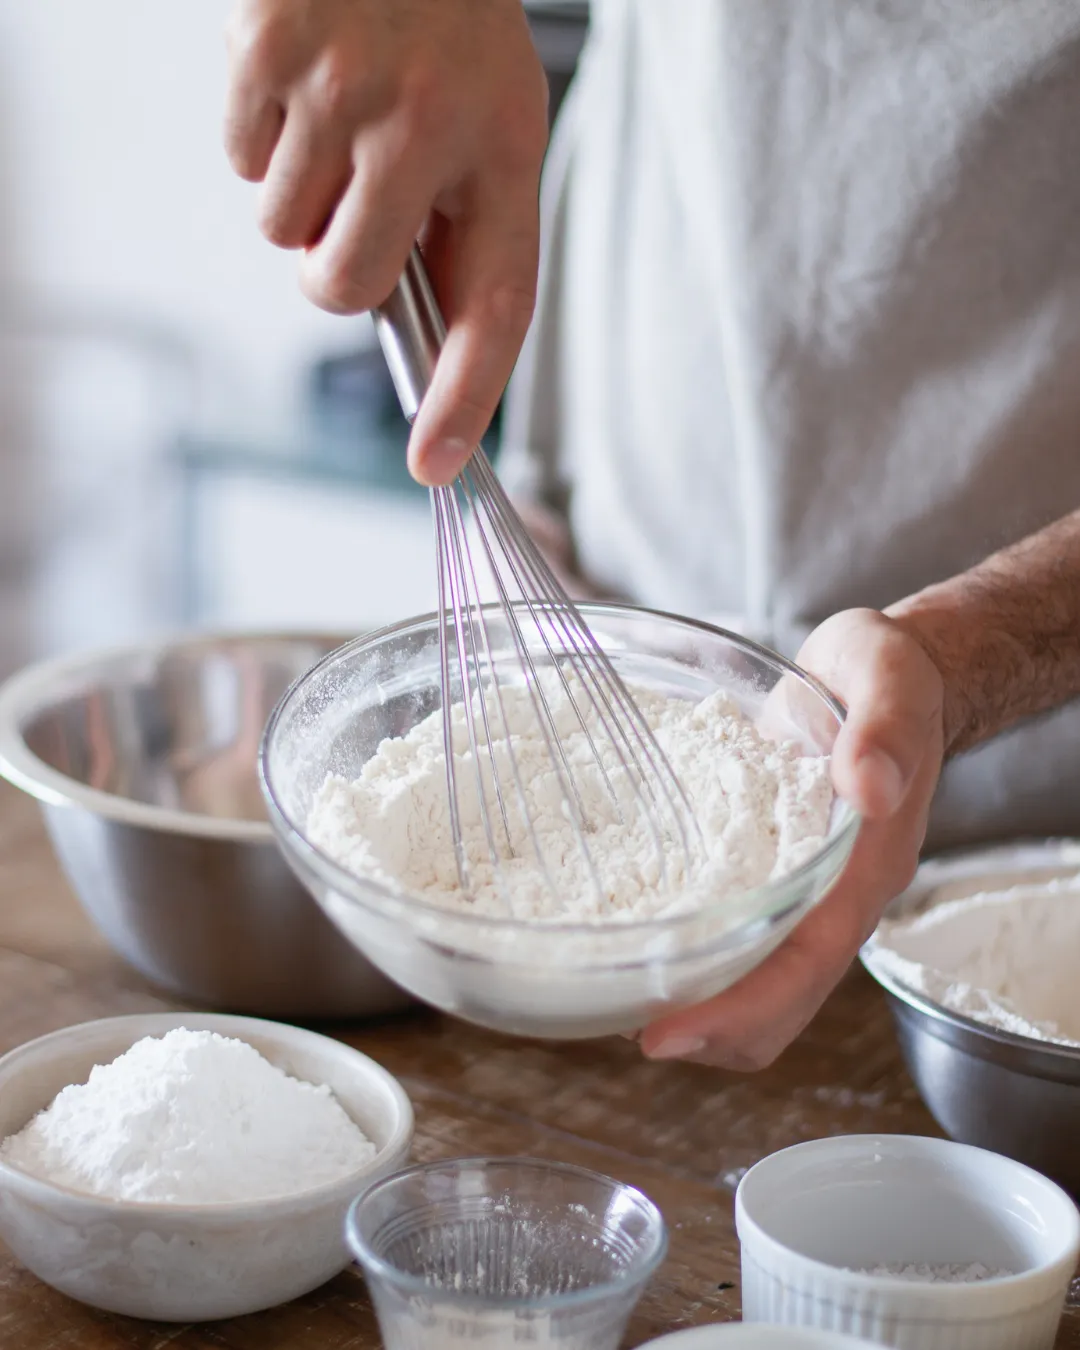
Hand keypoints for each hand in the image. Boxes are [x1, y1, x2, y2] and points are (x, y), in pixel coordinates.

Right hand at [224, 0, 548, 484]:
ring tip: (335, 112)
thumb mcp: (486, 116)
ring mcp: (344, 87)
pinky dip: (259, 138)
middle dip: (329, 270)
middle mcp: (429, 122)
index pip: (495, 304)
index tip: (434, 464)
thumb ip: (454, 223)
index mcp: (504, 149)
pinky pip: (240, 163)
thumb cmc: (443, 26)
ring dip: (296, 192)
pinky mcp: (270, 52)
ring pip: (281, 230)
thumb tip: (403, 325)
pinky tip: (299, 81)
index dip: (466, 394)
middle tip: (349, 205)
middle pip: (342, 287)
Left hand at [638, 608, 944, 1069]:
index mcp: (866, 866)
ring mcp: (806, 893)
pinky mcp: (774, 875)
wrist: (883, 678)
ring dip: (696, 1005)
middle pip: (778, 1001)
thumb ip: (886, 728)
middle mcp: (836, 896)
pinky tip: (638, 942)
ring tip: (618, 997)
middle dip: (706, 1029)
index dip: (739, 1009)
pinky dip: (693, 959)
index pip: (806, 964)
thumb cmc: (888, 678)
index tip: (664, 1033)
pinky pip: (738, 939)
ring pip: (757, 984)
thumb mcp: (890, 678)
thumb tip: (869, 787)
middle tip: (619, 1023)